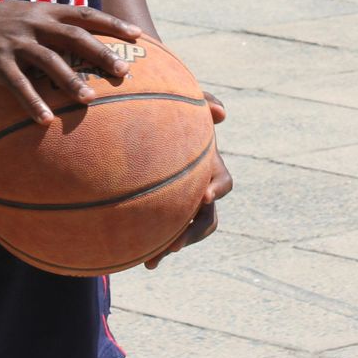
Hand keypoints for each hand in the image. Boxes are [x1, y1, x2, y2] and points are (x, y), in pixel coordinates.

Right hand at [0, 1, 143, 123]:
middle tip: (125, 72)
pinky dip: (33, 103)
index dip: (111, 22)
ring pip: (49, 61)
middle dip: (102, 53)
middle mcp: (31, 22)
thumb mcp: (18, 13)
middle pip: (74, 36)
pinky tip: (46, 120)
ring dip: (71, 81)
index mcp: (40, 9)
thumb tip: (74, 36)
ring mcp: (13, 42)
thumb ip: (44, 21)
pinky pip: (18, 86)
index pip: (83, 13)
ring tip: (90, 100)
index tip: (137, 33)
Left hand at [145, 91, 230, 267]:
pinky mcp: (159, 210)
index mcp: (208, 165)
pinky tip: (134, 257)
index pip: (223, 182)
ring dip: (172, 245)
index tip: (205, 196)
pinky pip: (159, 233)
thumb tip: (222, 113)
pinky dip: (150, 246)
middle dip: (193, 232)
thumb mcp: (187, 99)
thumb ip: (204, 100)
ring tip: (153, 258)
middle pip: (207, 218)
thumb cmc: (168, 108)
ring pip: (184, 231)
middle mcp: (198, 187)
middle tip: (176, 243)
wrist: (142, 122)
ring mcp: (179, 201)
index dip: (217, 190)